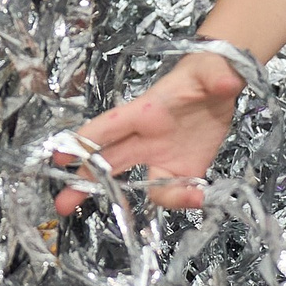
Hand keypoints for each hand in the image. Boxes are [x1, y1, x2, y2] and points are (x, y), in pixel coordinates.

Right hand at [52, 52, 243, 215]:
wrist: (223, 83)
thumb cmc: (206, 72)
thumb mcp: (212, 70)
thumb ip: (217, 76)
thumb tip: (226, 83)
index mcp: (145, 111)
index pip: (109, 126)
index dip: (83, 141)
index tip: (58, 157)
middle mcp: (145, 137)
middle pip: (107, 161)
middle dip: (83, 182)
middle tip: (61, 205)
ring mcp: (161, 154)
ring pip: (134, 182)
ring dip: (129, 202)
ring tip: (144, 216)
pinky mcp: (182, 168)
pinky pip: (171, 190)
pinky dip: (181, 199)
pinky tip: (201, 198)